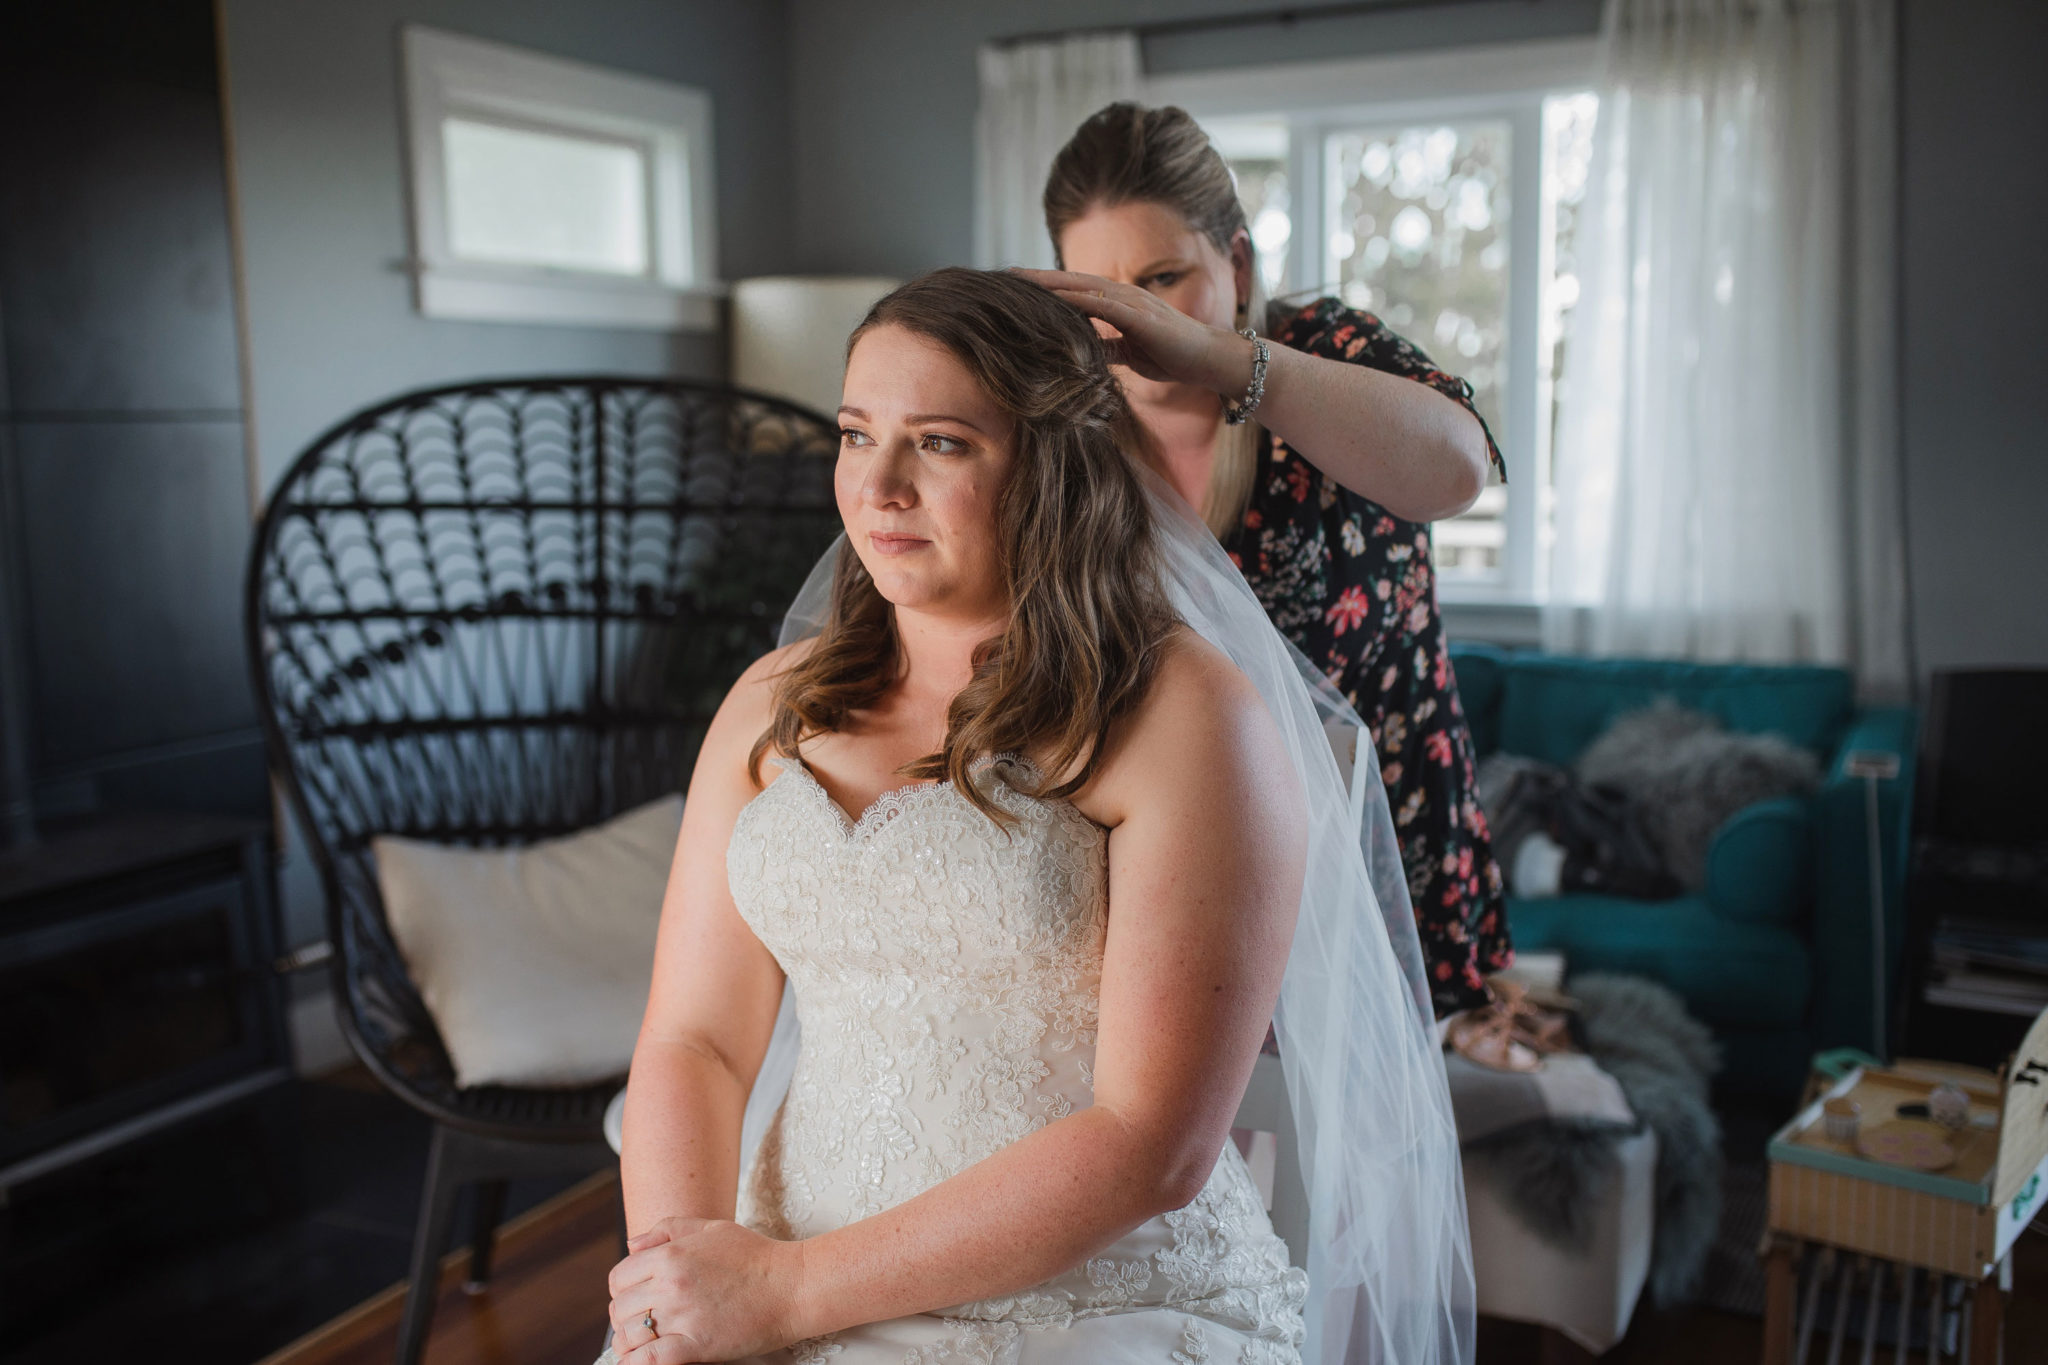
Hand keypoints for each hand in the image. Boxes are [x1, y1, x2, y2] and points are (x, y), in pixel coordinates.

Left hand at [607, 1217, 804, 1362]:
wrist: (792, 1286)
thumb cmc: (756, 1256)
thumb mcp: (712, 1229)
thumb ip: (668, 1229)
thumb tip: (631, 1245)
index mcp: (671, 1254)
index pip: (619, 1278)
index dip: (622, 1291)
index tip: (636, 1299)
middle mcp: (671, 1284)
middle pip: (620, 1309)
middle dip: (627, 1317)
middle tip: (644, 1322)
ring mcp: (682, 1316)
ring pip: (629, 1336)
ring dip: (630, 1342)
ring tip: (643, 1343)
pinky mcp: (695, 1345)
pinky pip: (648, 1361)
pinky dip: (636, 1363)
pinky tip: (640, 1361)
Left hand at [1010, 268, 1255, 394]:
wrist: (1209, 359)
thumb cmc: (1173, 355)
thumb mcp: (1129, 352)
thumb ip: (1106, 347)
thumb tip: (1081, 353)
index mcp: (1119, 303)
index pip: (1076, 290)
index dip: (1046, 287)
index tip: (1016, 286)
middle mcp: (1123, 295)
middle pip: (1073, 282)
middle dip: (1038, 278)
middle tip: (1005, 274)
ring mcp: (1133, 302)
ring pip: (1084, 287)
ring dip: (1051, 283)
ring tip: (1020, 282)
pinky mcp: (1141, 316)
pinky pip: (1104, 305)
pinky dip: (1079, 301)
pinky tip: (1056, 299)